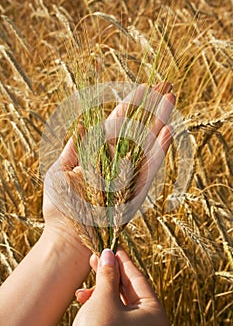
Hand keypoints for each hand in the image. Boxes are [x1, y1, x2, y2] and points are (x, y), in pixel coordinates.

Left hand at [44, 82, 174, 229]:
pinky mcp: (135, 192)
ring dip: (159, 122)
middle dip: (150, 108)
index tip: (142, 89)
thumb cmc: (59, 207)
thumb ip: (73, 149)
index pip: (117, 124)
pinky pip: (149, 168)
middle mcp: (116, 162)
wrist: (66, 239)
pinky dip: (158, 150)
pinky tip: (168, 131)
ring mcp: (127, 176)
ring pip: (147, 143)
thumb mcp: (58, 172)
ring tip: (172, 100)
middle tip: (165, 86)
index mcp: (98, 155)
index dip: (130, 105)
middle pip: (137, 128)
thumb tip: (81, 125)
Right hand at [72, 248, 169, 325]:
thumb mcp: (104, 300)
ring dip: (100, 290)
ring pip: (118, 301)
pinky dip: (99, 304)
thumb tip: (108, 253)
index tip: (113, 246)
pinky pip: (112, 313)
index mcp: (154, 313)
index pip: (138, 278)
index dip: (123, 260)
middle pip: (128, 288)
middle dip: (109, 274)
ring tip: (83, 287)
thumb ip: (107, 274)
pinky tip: (84, 299)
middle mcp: (148, 322)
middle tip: (95, 258)